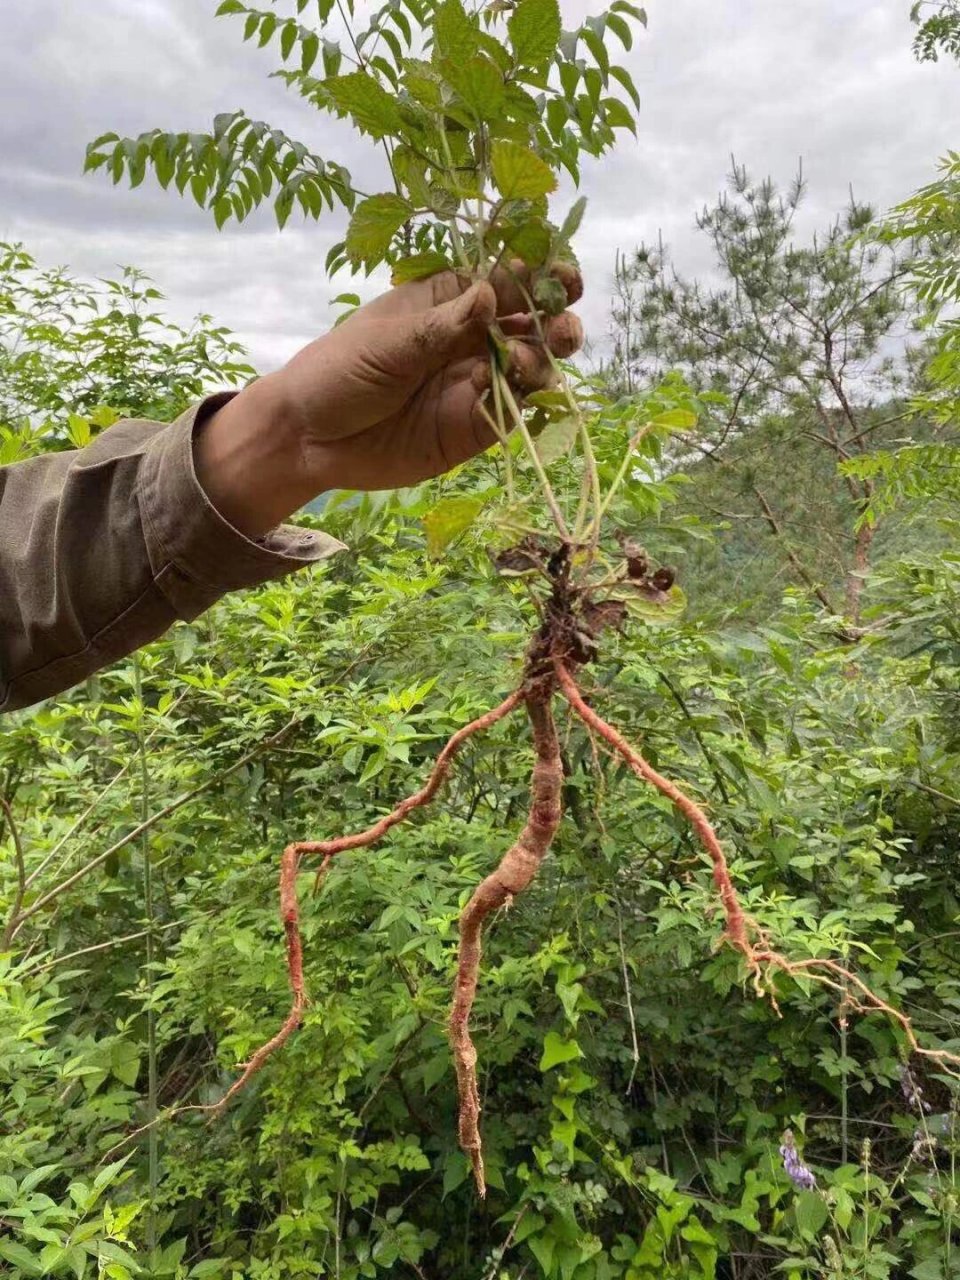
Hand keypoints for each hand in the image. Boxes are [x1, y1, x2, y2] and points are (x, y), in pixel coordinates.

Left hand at [195, 263, 582, 536]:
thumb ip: (442, 326)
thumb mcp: (387, 341)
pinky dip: (525, 402)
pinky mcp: (473, 429)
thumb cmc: (337, 371)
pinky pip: (513, 413)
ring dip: (543, 362)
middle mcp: (471, 340)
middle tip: (563, 328)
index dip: (540, 275)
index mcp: (450, 301)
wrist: (307, 438)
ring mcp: (475, 385)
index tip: (562, 275)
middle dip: (557, 321)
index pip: (506, 280)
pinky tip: (514, 390)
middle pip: (532, 324)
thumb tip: (492, 295)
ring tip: (522, 362)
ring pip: (532, 369)